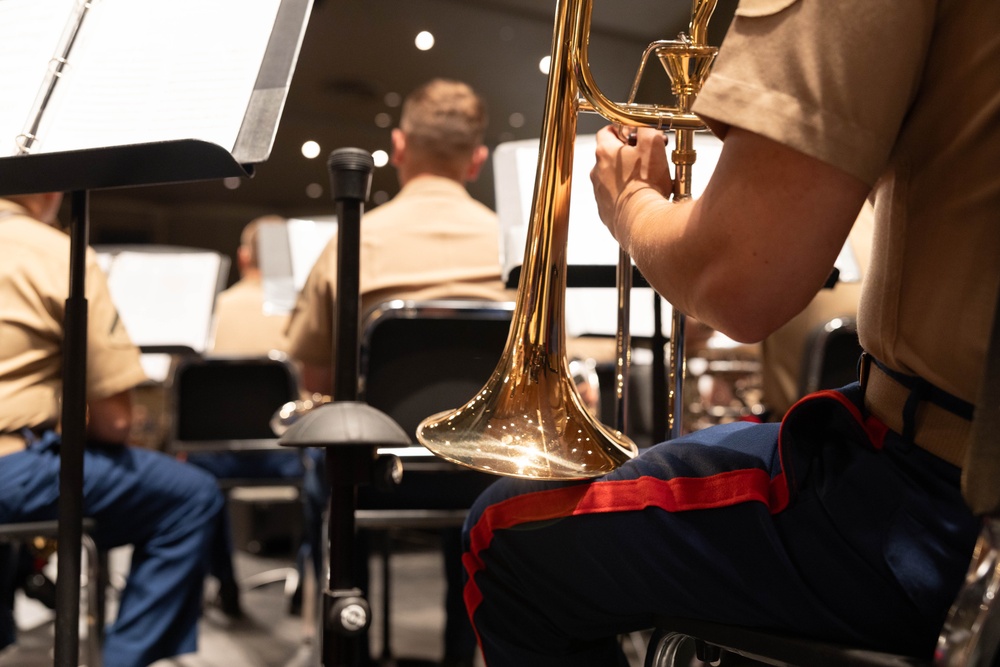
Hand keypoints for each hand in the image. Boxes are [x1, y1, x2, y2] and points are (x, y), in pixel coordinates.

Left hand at [589, 125, 671, 245]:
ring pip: (612, 178)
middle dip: (627, 156)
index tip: (635, 136)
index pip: (607, 131)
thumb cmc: (646, 185)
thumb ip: (645, 129)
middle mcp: (597, 172)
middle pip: (610, 156)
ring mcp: (599, 193)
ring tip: (647, 182)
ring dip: (626, 177)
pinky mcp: (605, 211)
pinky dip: (625, 196)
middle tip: (647, 159)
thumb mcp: (652, 145)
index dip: (623, 130)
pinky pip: (615, 198)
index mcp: (605, 153)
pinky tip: (641, 199)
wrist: (642, 222)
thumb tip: (643, 127)